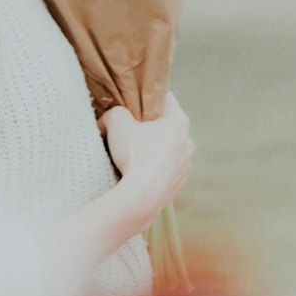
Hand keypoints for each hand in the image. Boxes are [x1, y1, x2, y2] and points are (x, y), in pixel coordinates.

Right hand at [98, 91, 193, 225]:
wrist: (141, 197)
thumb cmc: (134, 155)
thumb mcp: (117, 121)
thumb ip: (114, 111)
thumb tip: (107, 118)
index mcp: (179, 121)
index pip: (164, 99)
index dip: (146, 98)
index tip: (132, 103)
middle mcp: (187, 141)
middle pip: (165, 125)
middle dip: (148, 125)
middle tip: (129, 128)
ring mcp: (185, 164)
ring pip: (166, 148)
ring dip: (152, 148)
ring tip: (132, 153)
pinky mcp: (179, 183)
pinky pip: (165, 168)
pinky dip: (154, 167)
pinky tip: (138, 171)